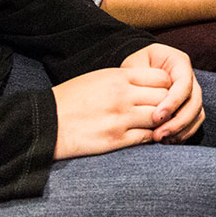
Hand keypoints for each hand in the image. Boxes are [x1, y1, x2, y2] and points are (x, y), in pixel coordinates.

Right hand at [49, 64, 173, 159]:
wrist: (46, 122)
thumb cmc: (71, 99)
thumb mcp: (98, 78)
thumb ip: (125, 80)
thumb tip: (150, 85)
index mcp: (118, 77)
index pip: (161, 78)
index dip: (168, 86)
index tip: (165, 93)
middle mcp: (123, 95)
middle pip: (165, 97)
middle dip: (169, 104)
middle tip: (167, 111)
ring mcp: (121, 118)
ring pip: (159, 118)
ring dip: (162, 122)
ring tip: (159, 125)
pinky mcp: (116, 139)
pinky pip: (146, 137)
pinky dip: (151, 137)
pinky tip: (146, 136)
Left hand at [121, 43, 203, 143]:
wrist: (134, 73)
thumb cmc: (133, 67)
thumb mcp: (134, 66)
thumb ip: (142, 79)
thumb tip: (150, 101)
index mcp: (179, 62)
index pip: (184, 83)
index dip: (173, 102)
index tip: (156, 117)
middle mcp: (189, 77)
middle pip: (194, 101)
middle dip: (178, 121)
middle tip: (158, 135)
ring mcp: (192, 93)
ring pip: (197, 114)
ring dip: (181, 130)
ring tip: (160, 139)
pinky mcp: (189, 108)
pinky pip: (194, 123)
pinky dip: (183, 134)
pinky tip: (167, 140)